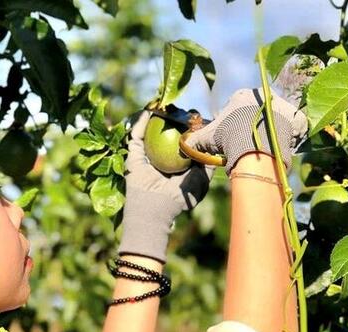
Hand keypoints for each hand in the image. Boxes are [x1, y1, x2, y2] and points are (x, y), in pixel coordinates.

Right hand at [118, 111, 213, 263]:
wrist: (155, 210)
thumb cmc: (180, 198)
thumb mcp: (201, 180)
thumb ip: (208, 163)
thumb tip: (215, 144)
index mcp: (179, 163)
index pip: (186, 140)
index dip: (193, 128)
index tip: (200, 117)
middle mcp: (163, 158)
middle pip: (169, 132)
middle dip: (177, 119)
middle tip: (185, 109)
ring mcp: (147, 156)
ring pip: (152, 130)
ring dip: (159, 116)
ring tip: (167, 104)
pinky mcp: (133, 156)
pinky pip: (136, 135)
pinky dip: (142, 122)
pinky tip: (151, 110)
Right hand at [184, 88, 307, 174]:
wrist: (254, 147)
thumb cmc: (228, 139)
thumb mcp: (207, 138)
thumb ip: (195, 140)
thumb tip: (183, 144)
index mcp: (243, 95)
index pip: (239, 109)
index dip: (235, 125)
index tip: (234, 139)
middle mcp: (264, 95)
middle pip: (259, 113)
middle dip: (256, 127)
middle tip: (251, 145)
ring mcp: (283, 105)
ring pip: (278, 119)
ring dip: (274, 131)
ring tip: (267, 149)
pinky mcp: (297, 118)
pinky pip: (296, 128)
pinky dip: (292, 137)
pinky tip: (283, 148)